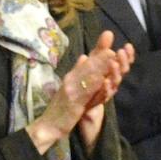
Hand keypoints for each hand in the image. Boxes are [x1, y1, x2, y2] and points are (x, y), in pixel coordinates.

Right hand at [27, 38, 128, 153]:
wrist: (48, 125)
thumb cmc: (61, 107)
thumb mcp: (70, 88)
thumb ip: (78, 73)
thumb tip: (85, 56)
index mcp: (72, 76)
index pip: (88, 60)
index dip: (99, 48)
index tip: (109, 34)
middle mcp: (70, 80)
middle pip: (88, 64)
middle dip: (101, 52)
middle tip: (112, 40)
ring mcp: (70, 90)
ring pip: (87, 75)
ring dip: (100, 64)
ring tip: (111, 55)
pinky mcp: (72, 103)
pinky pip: (84, 92)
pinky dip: (93, 84)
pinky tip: (102, 78)